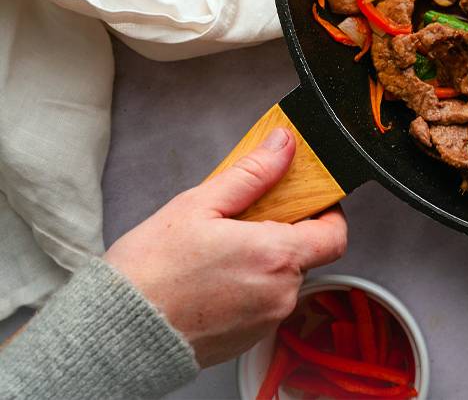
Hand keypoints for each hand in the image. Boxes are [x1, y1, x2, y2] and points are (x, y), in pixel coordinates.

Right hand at [104, 128, 347, 367]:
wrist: (113, 332)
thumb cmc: (150, 271)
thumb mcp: (200, 204)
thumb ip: (252, 173)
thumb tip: (284, 145)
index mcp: (276, 257)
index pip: (335, 235)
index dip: (327, 214)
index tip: (307, 202)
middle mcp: (280, 294)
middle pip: (306, 256)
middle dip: (283, 235)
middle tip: (246, 222)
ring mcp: (265, 321)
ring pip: (283, 281)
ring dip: (263, 263)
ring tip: (220, 253)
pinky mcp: (247, 340)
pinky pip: (263, 305)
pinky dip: (248, 289)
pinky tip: (213, 280)